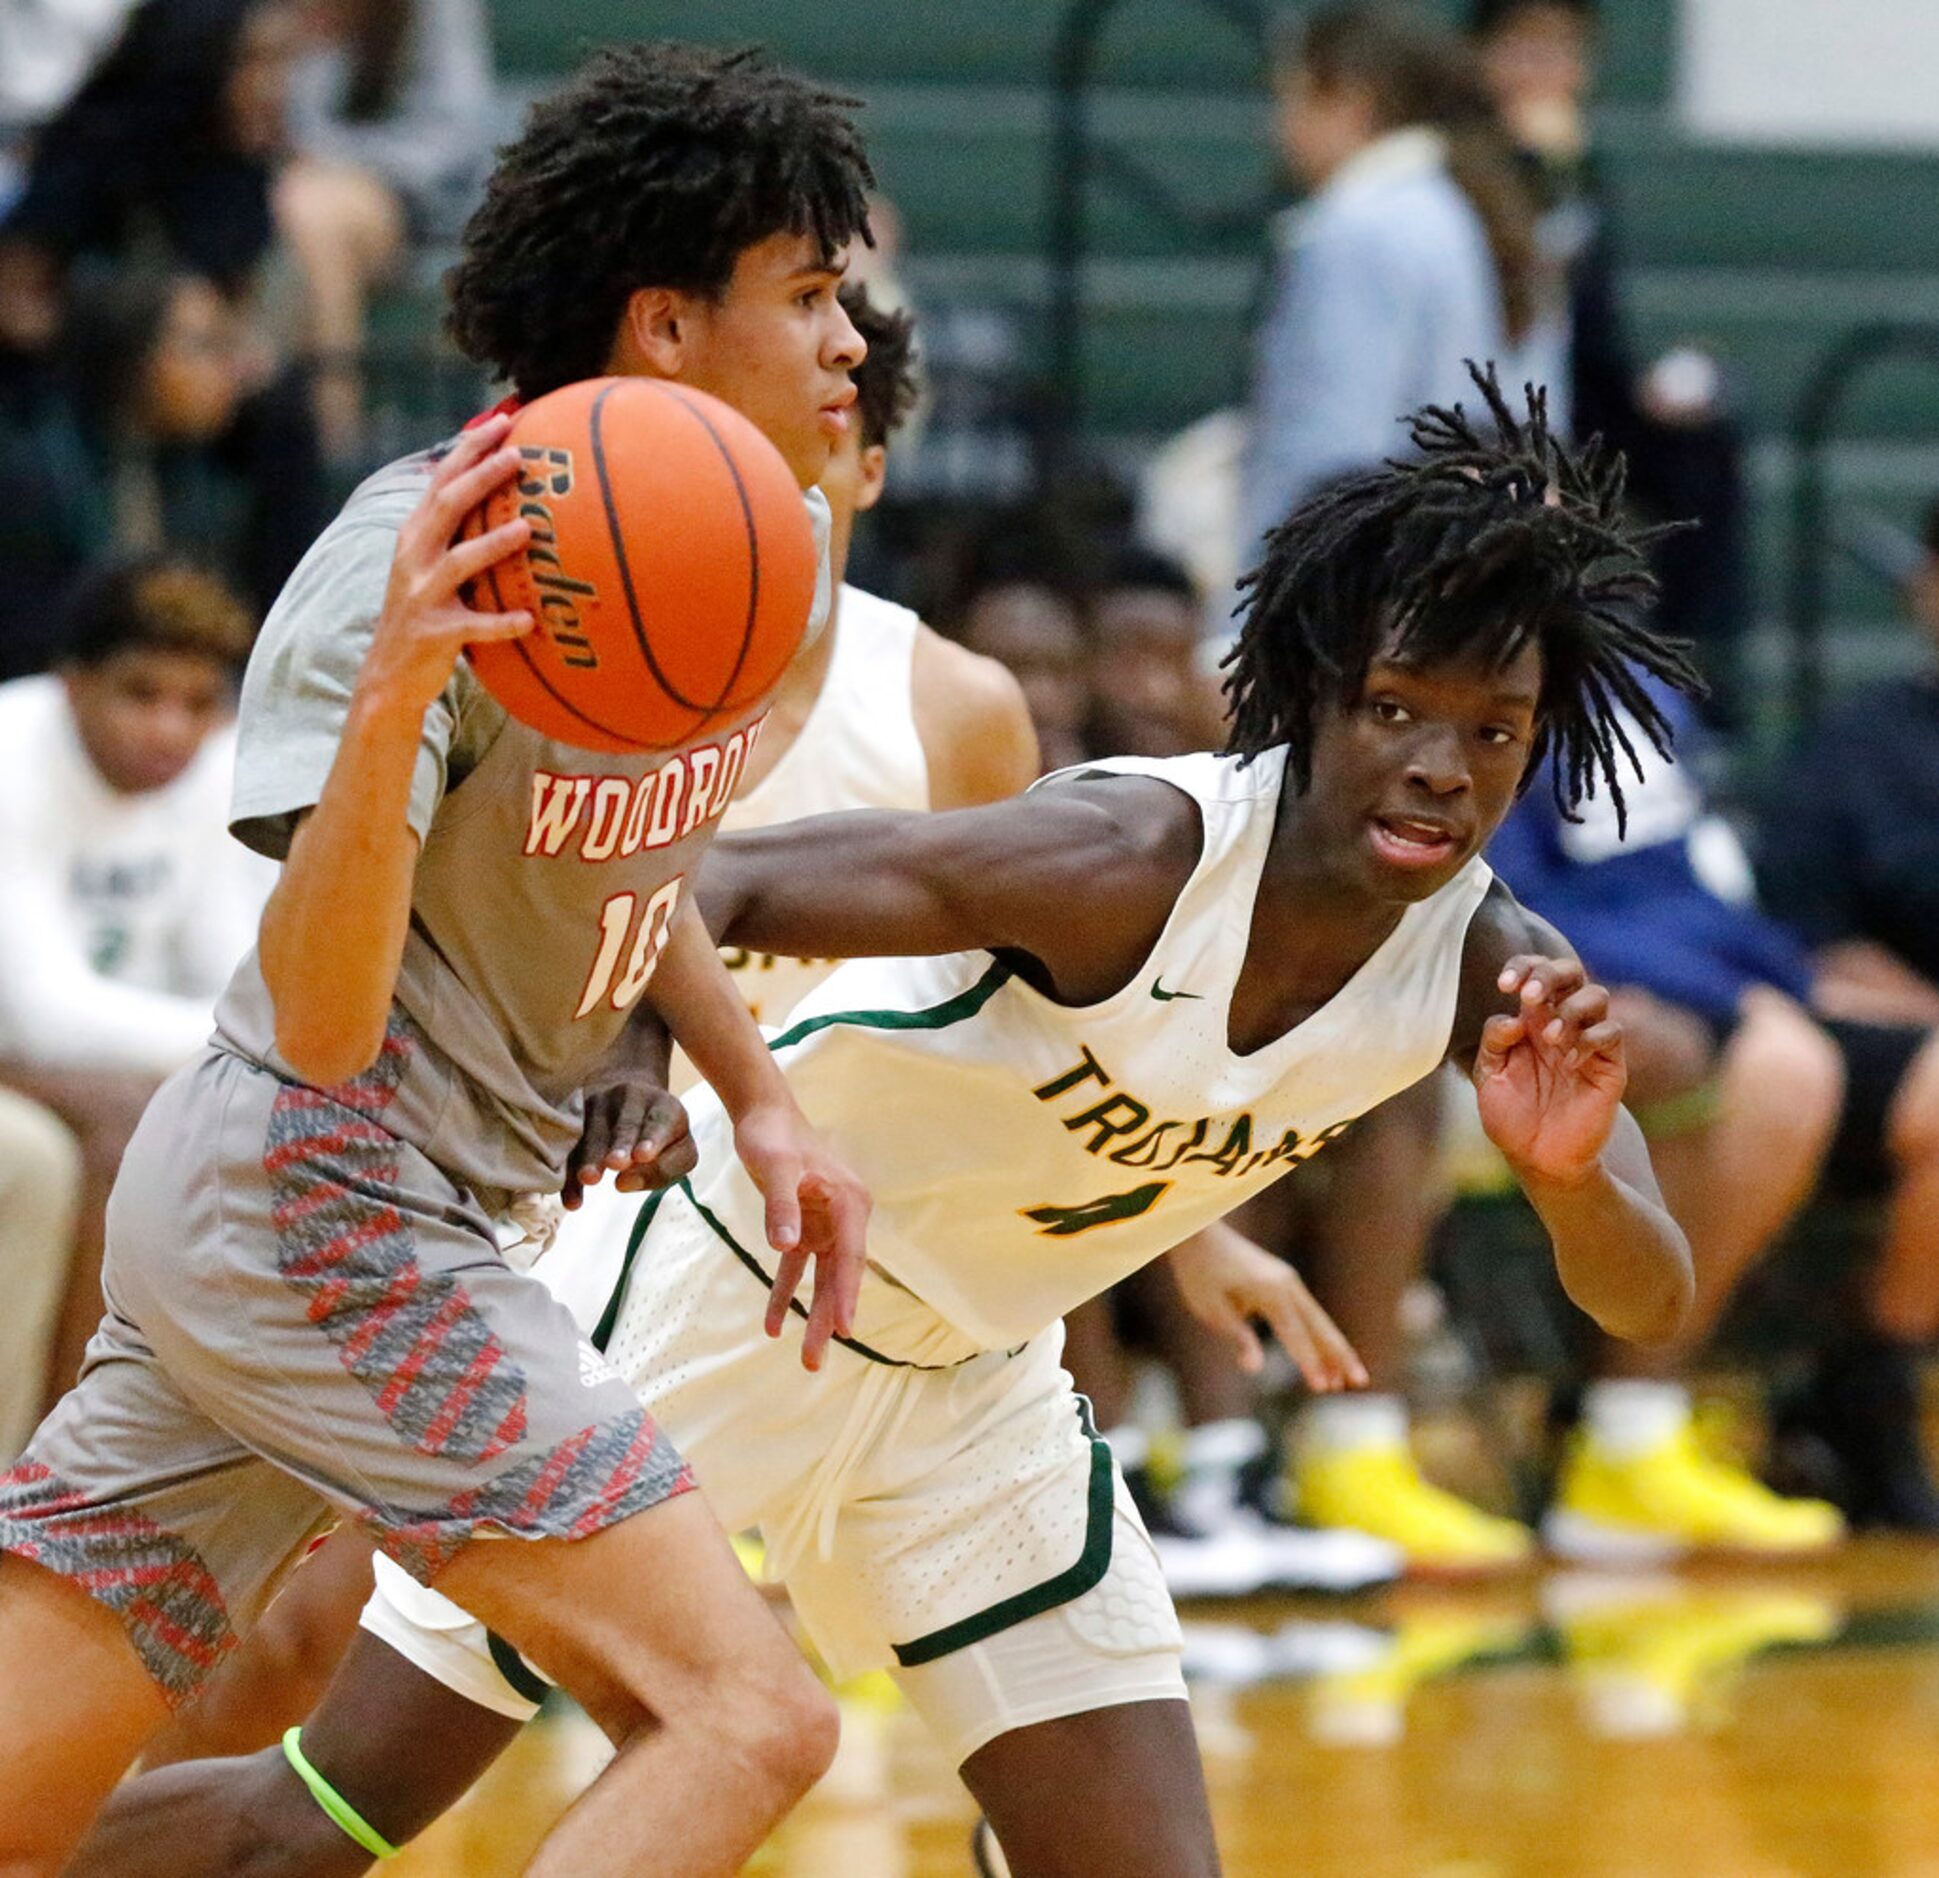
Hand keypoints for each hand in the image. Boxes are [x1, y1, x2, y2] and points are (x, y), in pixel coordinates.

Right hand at [357, 413, 532, 717]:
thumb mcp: (431, 563)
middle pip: (447, 507)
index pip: (441, 479)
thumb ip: (457, 530)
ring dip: (493, 545)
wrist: (391, 672)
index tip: (503, 420)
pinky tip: (530, 619)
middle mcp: (414, 557)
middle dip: (481, 478)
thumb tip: (504, 493)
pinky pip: (474, 626)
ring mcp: (423, 595)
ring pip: (459, 563)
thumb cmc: (427, 610)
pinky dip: (501, 622)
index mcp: (415, 534)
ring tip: (528, 529)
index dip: (470, 448)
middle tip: (519, 456)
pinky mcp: (436, 633)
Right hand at [563, 1073, 694, 1209]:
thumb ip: (663, 1169)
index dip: (652, 1138)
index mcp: (665, 1107)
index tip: (643, 1155)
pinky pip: (570, 1148)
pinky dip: (569, 1175)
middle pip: (626, 1125)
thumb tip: (624, 1183)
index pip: (661, 1122)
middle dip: (620, 1145)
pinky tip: (571, 1199)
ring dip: (591, 1158)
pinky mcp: (576, 1115)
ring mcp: (600, 1104)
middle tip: (616, 1163)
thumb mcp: (678, 1150)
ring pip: (593, 1133)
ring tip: (589, 1178)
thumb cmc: (660, 1136)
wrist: (632, 1097)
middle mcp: (632, 1099)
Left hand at [734, 1102, 871, 1371]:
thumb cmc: (773, 1134)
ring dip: (813, 1315)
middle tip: (816, 1363)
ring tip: (806, 1358)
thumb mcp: (773, 1165)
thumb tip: (786, 1246)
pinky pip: (797, 1268)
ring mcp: (826, 1224)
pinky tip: (772, 1325)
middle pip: (839, 1276)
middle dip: (829, 1319)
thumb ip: (780, 1205)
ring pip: (822, 1279)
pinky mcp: (805, 1227)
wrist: (763, 1114)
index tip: (845, 1330)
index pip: (850, 1257)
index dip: (848, 1294)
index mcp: (849, 1201)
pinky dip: (786, 1294)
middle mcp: (844, 1217)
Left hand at [1168, 1225, 1366, 1391]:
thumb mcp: (1209, 1307)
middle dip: (1339, 1355)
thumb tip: (1254, 1368)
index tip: (1323, 1388)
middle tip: (1360, 1381)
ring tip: (1350, 1380)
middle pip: (1319, 1325)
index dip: (1308, 1362)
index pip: (1294, 1334)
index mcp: (1270, 1290)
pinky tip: (1326, 1358)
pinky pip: (1307, 1314)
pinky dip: (1318, 1336)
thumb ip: (1236, 1337)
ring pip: (1318, 1320)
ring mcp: (1288, 1280)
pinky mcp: (1283, 1282)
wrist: (1197, 1233)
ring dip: (1333, 1349)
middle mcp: (1287, 1284)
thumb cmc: (1199, 1271)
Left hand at [1474, 955, 1626, 1186]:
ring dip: (1571, 1009)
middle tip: (1530, 997)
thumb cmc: (1512, 1114)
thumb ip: (1493, 1042)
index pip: (1535, 972)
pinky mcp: (1610, 1066)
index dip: (1523, 966)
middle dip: (1551, 973)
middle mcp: (1562, 1022)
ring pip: (1597, 996)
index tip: (1504, 984)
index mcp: (1531, 1019)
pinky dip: (1590, 1040)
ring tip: (1550, 1039)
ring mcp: (1588, 1042)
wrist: (1539, 1157)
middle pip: (1571, 972)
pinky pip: (1612, 1034)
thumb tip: (1512, 1017)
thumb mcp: (1490, 1076)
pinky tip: (1569, 1063)